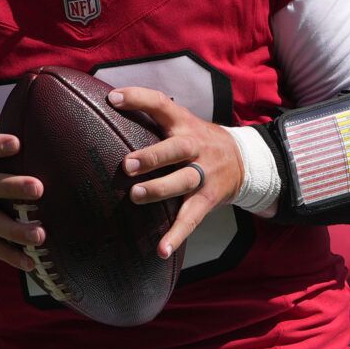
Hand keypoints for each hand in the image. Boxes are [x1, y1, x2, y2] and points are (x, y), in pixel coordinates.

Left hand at [108, 86, 241, 259]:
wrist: (244, 160)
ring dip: (160, 189)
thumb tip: (105, 109)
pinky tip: (162, 250)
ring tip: (136, 196)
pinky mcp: (208, 198)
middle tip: (127, 164)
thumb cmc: (197, 140)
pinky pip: (192, 218)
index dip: (138, 98)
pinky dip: (177, 235)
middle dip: (152, 156)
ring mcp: (203, 173)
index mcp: (184, 123)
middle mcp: (195, 146)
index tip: (113, 98)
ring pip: (183, 181)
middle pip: (176, 149)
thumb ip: (152, 119)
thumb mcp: (182, 122)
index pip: (161, 104)